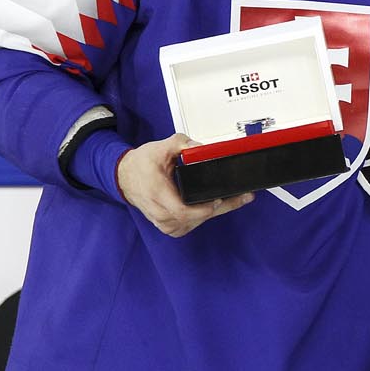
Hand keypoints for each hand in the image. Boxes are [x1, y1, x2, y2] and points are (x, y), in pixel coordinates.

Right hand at [117, 134, 253, 236]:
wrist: (125, 177)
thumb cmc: (141, 165)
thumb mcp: (160, 148)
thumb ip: (181, 144)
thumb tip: (202, 148)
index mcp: (157, 193)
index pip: (182, 211)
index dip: (203, 208)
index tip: (219, 199)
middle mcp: (160, 212)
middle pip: (195, 217)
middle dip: (223, 207)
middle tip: (244, 197)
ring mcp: (164, 222)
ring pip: (196, 222)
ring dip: (216, 212)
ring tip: (235, 199)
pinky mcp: (169, 226)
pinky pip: (191, 224)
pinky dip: (204, 215)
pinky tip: (215, 205)